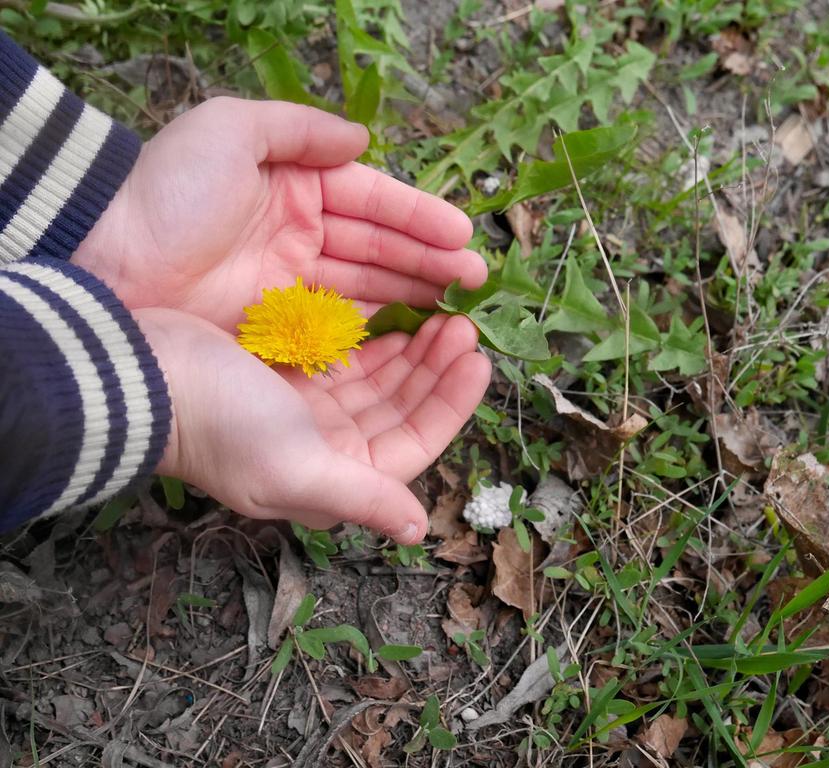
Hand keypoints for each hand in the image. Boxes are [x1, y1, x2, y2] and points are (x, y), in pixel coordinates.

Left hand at [74, 97, 487, 329]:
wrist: (111, 273)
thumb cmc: (170, 196)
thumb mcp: (230, 131)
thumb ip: (300, 129)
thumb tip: (362, 138)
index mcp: (292, 185)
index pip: (370, 199)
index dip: (418, 217)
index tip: (462, 236)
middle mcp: (298, 234)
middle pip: (377, 247)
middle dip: (428, 260)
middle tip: (475, 279)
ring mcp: (289, 284)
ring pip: (367, 287)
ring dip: (414, 294)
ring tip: (458, 308)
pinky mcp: (278, 329)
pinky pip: (340, 326)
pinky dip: (377, 330)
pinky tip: (412, 335)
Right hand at [136, 308, 489, 542]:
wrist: (140, 376)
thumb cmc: (221, 425)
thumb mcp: (297, 466)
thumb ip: (362, 497)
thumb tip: (418, 531)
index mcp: (334, 477)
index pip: (413, 444)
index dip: (450, 406)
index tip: (478, 361)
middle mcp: (326, 448)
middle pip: (401, 408)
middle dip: (436, 370)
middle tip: (463, 325)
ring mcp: (308, 409)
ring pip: (379, 380)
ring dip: (411, 350)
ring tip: (442, 314)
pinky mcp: (288, 373)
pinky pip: (348, 356)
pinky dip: (374, 338)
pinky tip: (395, 314)